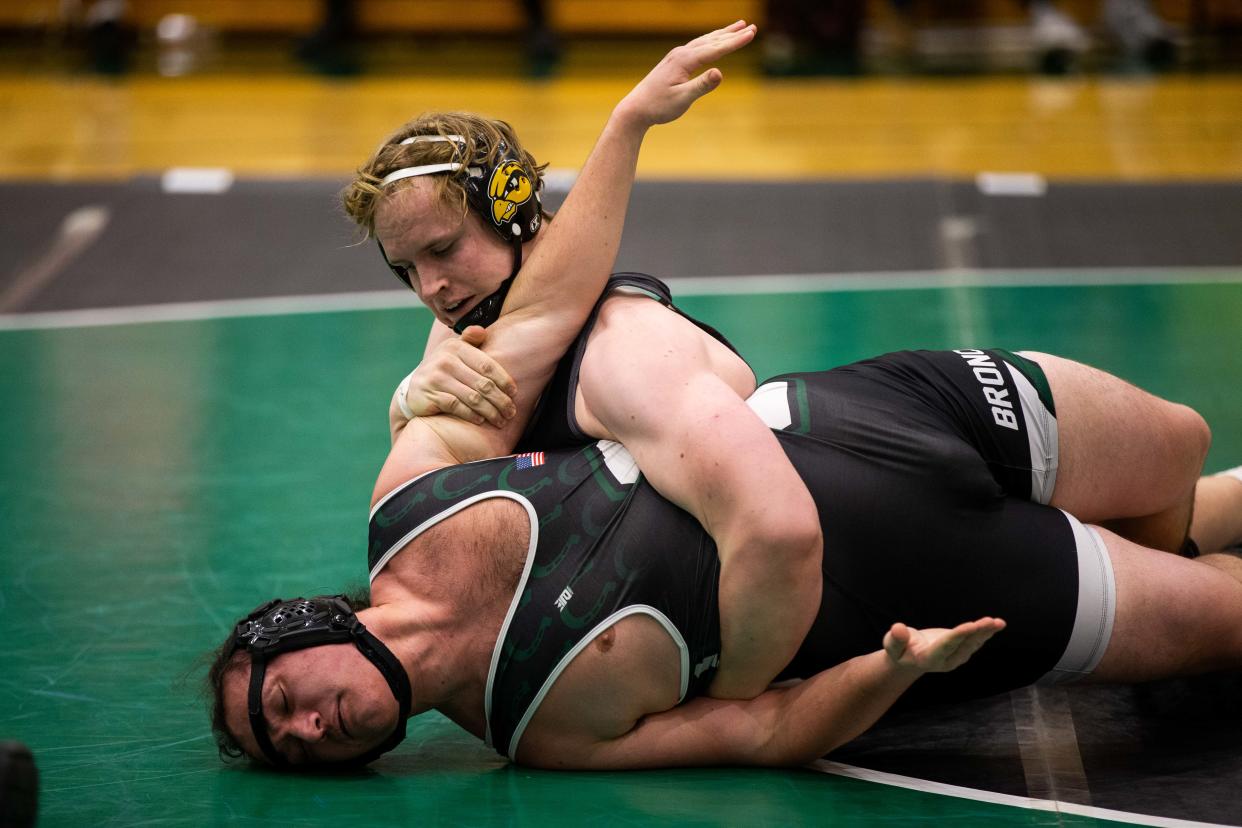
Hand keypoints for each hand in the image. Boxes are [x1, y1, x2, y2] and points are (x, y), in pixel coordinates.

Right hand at [400, 326, 516, 425]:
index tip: (514, 393)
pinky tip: (480, 420)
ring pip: (473, 398)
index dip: (504, 381)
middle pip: (483, 384)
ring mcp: (436, 378)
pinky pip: (457, 406)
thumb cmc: (443, 369)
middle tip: (510, 412)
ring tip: (500, 420)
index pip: (488, 366)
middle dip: (501, 400)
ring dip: (490, 412)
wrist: (413, 387)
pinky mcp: (430, 395)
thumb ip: (470, 340)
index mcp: (456, 347)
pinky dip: (471, 415)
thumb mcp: (454, 350)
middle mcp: (446, 360)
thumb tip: (481, 332)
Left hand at [614, 21, 756, 129]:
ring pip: (705, 41)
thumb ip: (701, 85)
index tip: (752, 34)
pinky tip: (713, 42)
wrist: (636, 108)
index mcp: (685, 60)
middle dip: (733, 34)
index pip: (716, 48)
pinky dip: (710, 41)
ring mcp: (677, 56)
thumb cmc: (658, 106)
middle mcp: (681, 53)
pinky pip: (697, 46)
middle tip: (752, 27)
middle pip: (712, 40)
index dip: (735, 42)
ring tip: (738, 27)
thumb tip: (720, 72)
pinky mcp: (674, 62)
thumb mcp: (682, 99)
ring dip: (722, 34)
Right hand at [883, 617, 1005, 673]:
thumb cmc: (898, 650)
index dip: (958, 635)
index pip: (946, 646)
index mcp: (929, 659)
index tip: (970, 625)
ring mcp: (956, 657)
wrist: (909, 659)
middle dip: (977, 632)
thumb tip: (898, 628)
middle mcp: (947, 660)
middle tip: (990, 621)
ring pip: (973, 643)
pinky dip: (986, 632)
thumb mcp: (892, 646)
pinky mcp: (961, 650)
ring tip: (998, 622)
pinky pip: (975, 640)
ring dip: (986, 632)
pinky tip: (997, 624)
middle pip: (964, 645)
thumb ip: (895, 639)